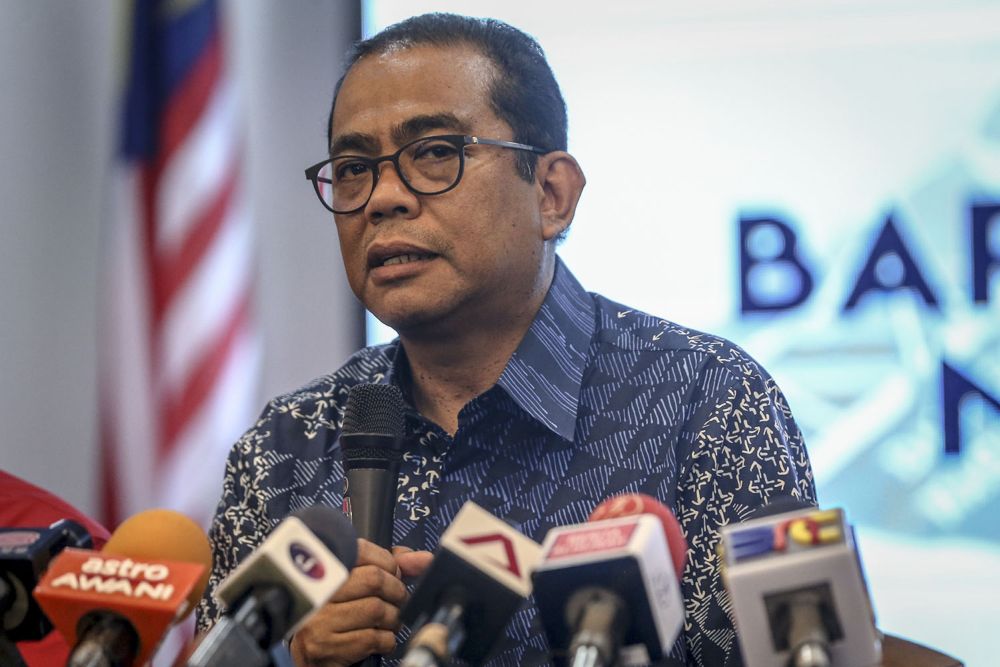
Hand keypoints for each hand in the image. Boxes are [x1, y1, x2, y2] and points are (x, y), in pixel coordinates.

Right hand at [289, 539, 432, 666]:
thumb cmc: (339, 612)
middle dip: (396, 592)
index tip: (394, 573)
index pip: (363, 550)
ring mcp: (319, 618)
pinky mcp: (325, 645)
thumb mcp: (358, 582)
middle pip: (374, 580)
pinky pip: (373, 639)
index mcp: (324, 568)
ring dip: (393, 619)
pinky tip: (378, 640)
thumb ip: (389, 565)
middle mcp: (318, 591)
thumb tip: (422, 559)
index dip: (388, 563)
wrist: (308, 653)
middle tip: (396, 601)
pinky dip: (386, 640)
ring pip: (377, 610)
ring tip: (387, 622)